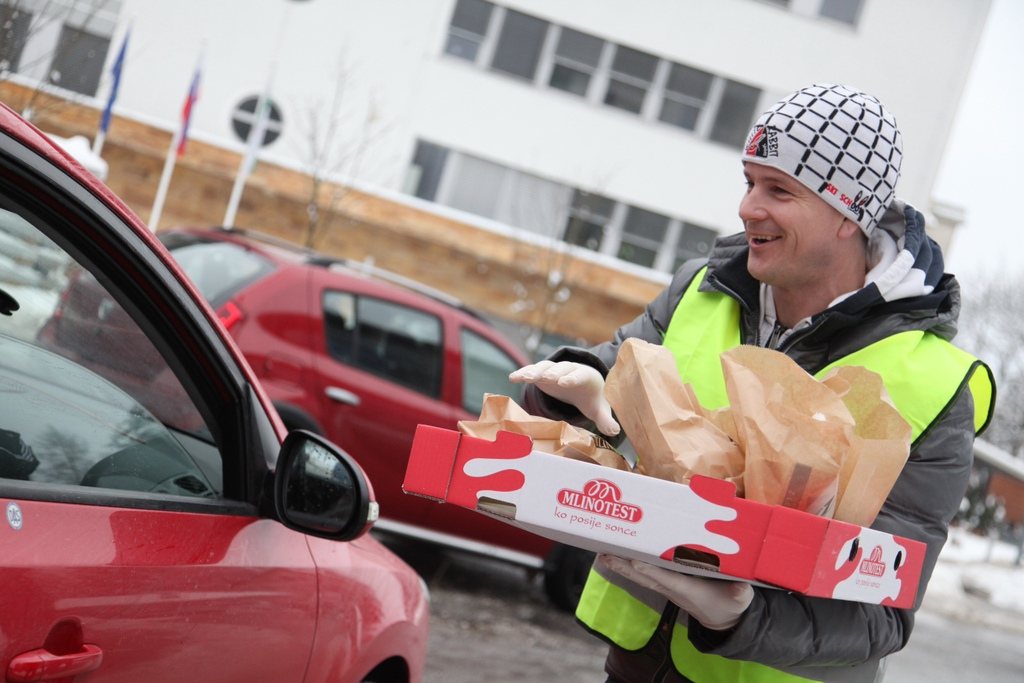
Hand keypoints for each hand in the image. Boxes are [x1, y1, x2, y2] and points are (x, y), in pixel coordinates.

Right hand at [509, 361, 619, 435]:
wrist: (583, 384)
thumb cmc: (592, 396)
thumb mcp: (599, 407)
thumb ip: (605, 418)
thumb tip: (615, 431)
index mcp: (585, 376)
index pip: (579, 375)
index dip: (572, 378)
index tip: (564, 383)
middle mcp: (568, 370)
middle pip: (561, 369)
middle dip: (554, 373)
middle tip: (547, 378)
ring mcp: (554, 370)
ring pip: (544, 367)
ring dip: (535, 371)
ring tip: (524, 377)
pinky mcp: (542, 374)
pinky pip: (532, 371)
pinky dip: (523, 373)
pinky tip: (512, 378)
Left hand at [599, 554, 752, 630]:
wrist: (722, 619)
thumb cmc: (731, 605)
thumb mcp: (740, 600)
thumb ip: (739, 593)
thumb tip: (740, 587)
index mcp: (689, 590)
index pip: (666, 580)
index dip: (650, 571)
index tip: (634, 561)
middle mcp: (673, 588)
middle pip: (645, 576)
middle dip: (625, 566)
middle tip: (605, 554)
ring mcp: (668, 586)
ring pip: (641, 575)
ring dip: (621, 565)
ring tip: (602, 554)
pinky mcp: (667, 582)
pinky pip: (644, 573)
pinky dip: (629, 565)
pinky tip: (615, 556)